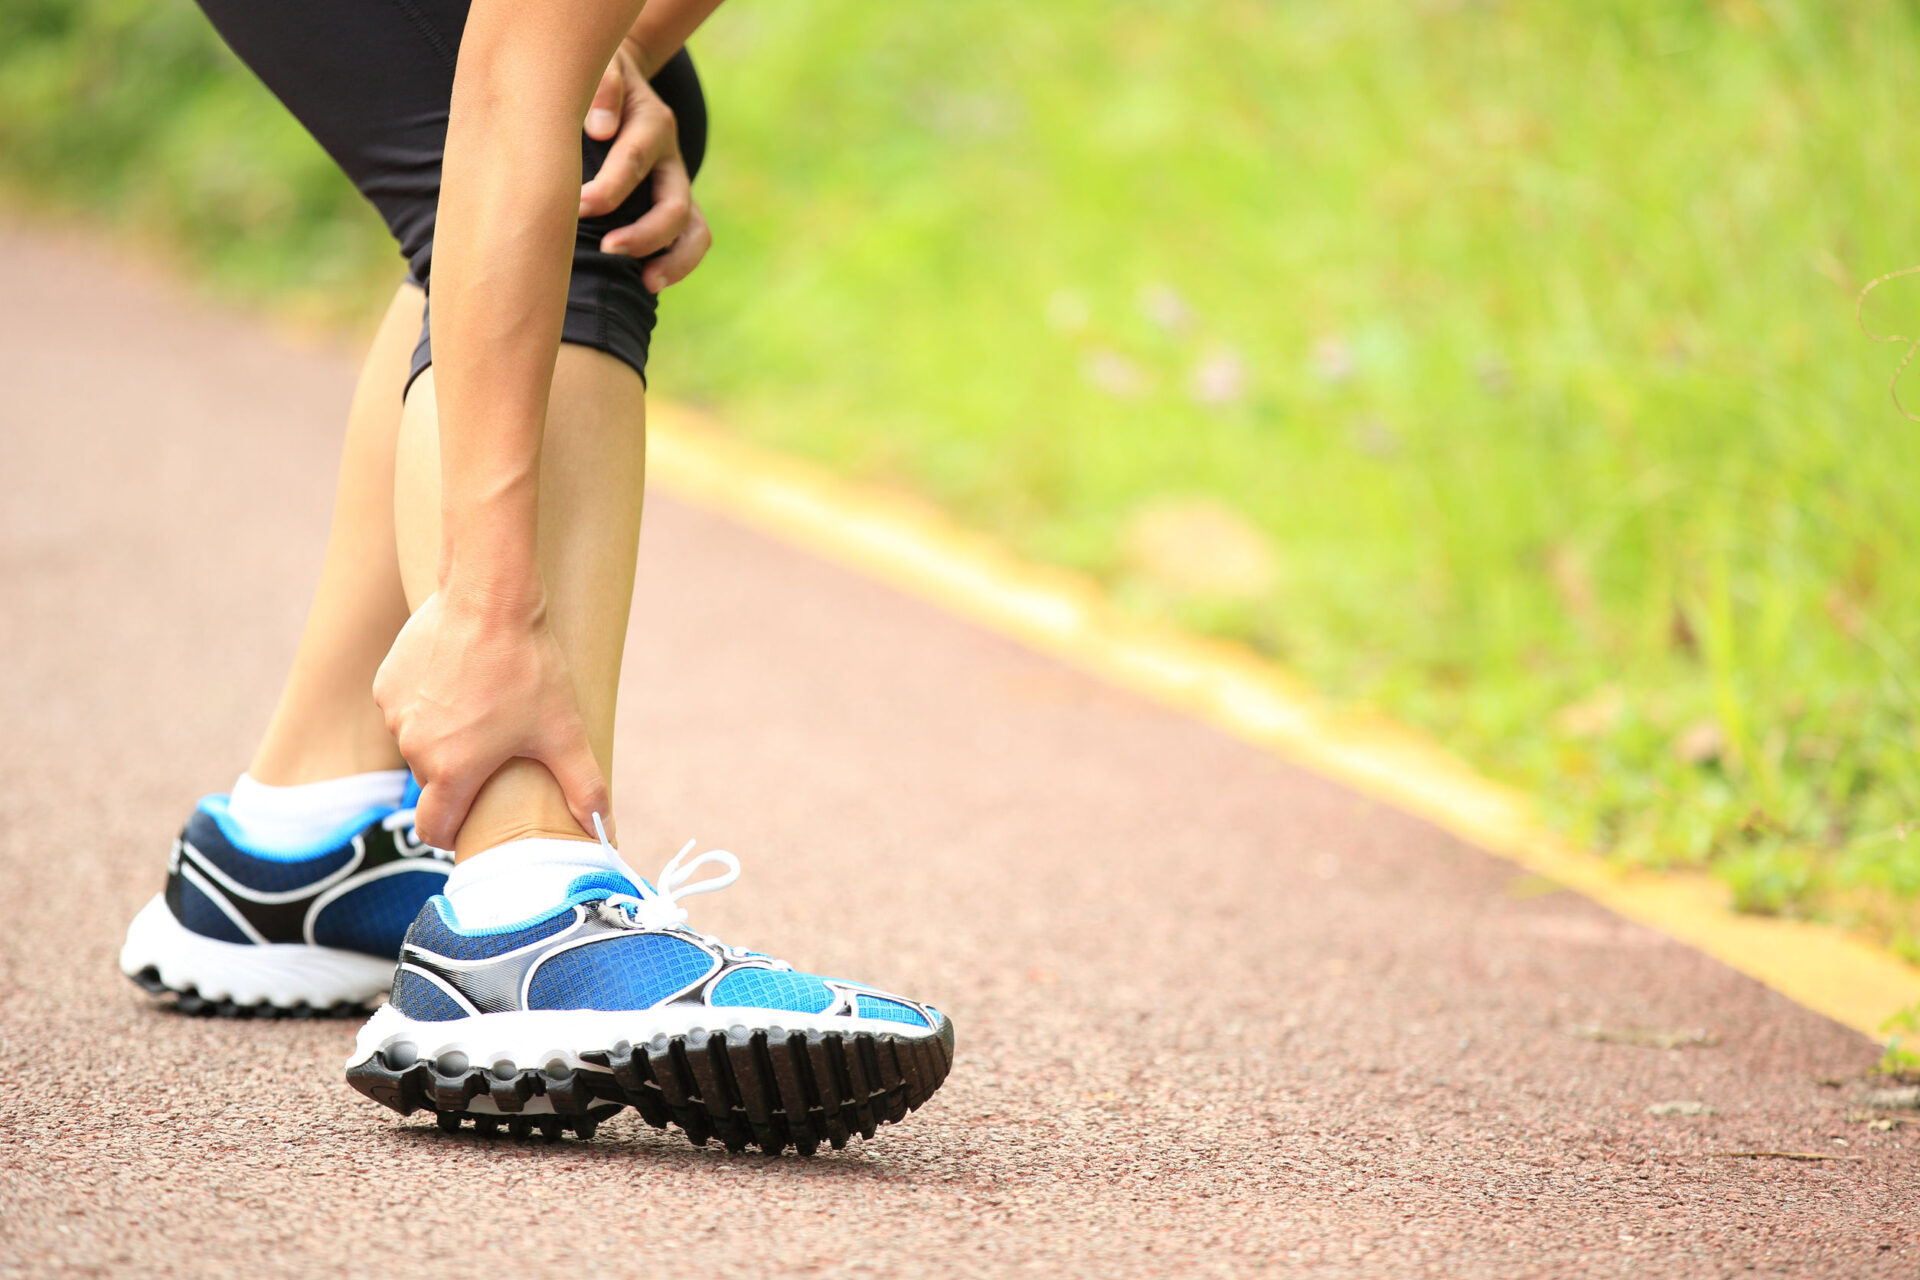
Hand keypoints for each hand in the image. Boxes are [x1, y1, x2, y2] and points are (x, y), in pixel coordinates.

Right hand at [372, 585, 611, 848]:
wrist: (489, 598)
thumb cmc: (527, 668)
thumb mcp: (564, 732)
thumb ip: (584, 788)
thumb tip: (603, 831)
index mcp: (451, 770)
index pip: (434, 829)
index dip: (452, 836)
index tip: (468, 828)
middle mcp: (414, 747)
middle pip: (432, 782)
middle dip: (459, 775)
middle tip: (493, 752)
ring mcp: (396, 713)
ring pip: (417, 742)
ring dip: (442, 737)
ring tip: (480, 710)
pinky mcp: (387, 682)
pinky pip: (405, 708)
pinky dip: (426, 705)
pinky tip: (457, 682)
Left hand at [580, 40, 711, 292]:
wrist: (618, 83)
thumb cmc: (594, 79)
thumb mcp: (598, 67)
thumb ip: (603, 87)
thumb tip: (602, 129)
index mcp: (653, 123)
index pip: (636, 159)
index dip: (611, 187)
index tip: (579, 206)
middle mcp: (671, 159)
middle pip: (674, 205)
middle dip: (645, 233)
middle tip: (607, 249)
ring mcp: (677, 186)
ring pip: (694, 230)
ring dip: (674, 260)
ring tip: (647, 284)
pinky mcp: (674, 206)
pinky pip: (690, 241)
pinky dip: (677, 265)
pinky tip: (646, 284)